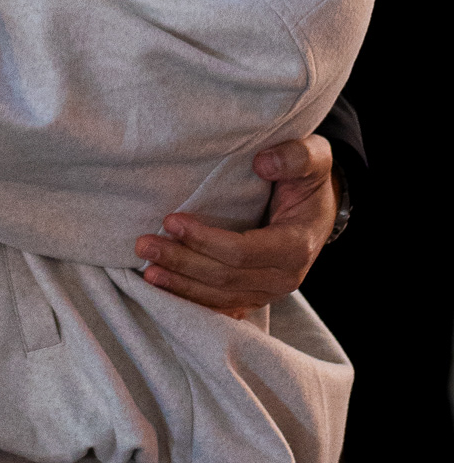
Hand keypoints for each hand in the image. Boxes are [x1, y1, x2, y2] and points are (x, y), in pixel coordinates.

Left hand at [135, 135, 337, 317]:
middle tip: (144, 244)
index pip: (242, 251)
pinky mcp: (255, 294)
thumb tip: (262, 163)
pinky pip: (222, 306)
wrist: (318, 207)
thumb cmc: (310, 179)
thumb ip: (294, 156)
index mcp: (295, 245)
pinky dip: (193, 300)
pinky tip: (166, 291)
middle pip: (225, 278)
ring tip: (146, 271)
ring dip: (181, 286)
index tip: (171, 220)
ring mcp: (268, 291)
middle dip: (182, 263)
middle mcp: (283, 277)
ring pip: (220, 297)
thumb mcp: (313, 157)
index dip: (205, 240)